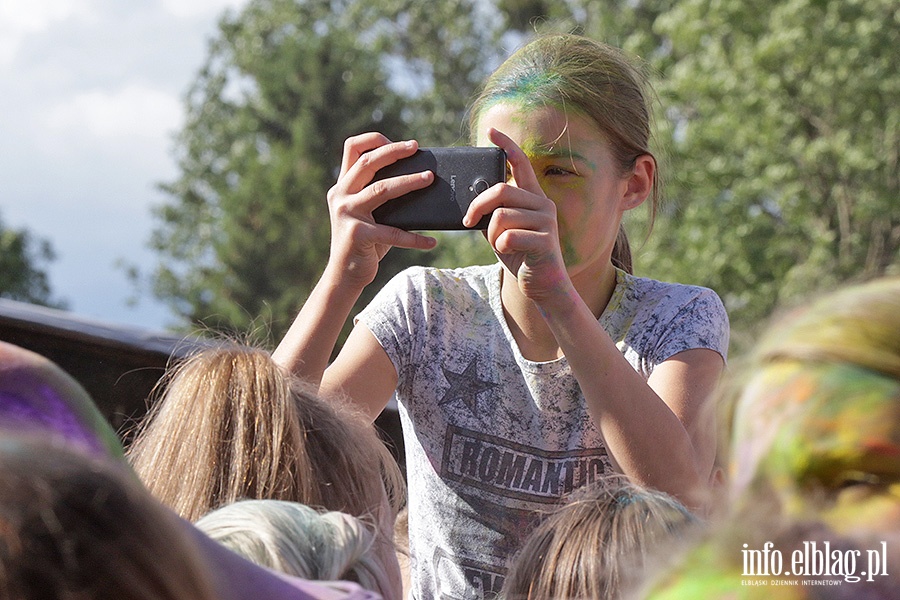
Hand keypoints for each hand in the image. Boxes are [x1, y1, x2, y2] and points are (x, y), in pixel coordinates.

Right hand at [324, 133, 436, 288]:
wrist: (344, 275)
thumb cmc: (364, 243)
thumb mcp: (369, 214)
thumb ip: (381, 196)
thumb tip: (420, 179)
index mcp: (343, 186)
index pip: (352, 148)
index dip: (375, 140)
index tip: (399, 144)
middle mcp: (341, 196)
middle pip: (368, 162)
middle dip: (394, 151)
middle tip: (416, 147)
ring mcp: (347, 214)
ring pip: (381, 189)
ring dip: (409, 182)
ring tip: (429, 179)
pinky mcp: (357, 235)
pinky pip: (392, 233)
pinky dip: (415, 238)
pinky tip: (431, 242)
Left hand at [463, 128, 572, 303]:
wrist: (542, 285)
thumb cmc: (520, 255)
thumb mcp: (502, 230)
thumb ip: (493, 212)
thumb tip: (472, 200)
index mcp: (533, 197)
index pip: (520, 164)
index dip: (506, 146)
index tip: (491, 131)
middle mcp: (543, 204)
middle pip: (501, 190)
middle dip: (478, 205)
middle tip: (467, 220)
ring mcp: (547, 221)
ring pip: (501, 215)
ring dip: (491, 233)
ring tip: (499, 244)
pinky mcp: (546, 240)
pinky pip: (508, 236)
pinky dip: (500, 247)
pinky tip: (509, 253)